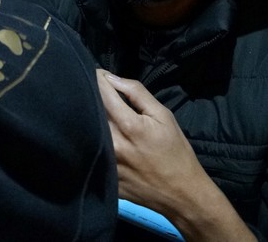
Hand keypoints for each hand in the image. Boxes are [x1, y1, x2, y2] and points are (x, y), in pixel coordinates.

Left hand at [97, 70, 209, 209]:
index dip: (98, 78)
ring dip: (87, 116)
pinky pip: (88, 152)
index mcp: (129, 126)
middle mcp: (112, 144)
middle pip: (90, 110)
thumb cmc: (176, 152)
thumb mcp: (164, 117)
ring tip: (92, 109)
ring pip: (86, 130)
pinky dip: (88, 139)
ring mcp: (105, 162)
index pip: (102, 93)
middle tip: (92, 89)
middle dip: (90, 96)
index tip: (97, 73)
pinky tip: (94, 134)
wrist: (182, 194)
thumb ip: (137, 94)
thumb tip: (112, 78)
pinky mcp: (102, 176)